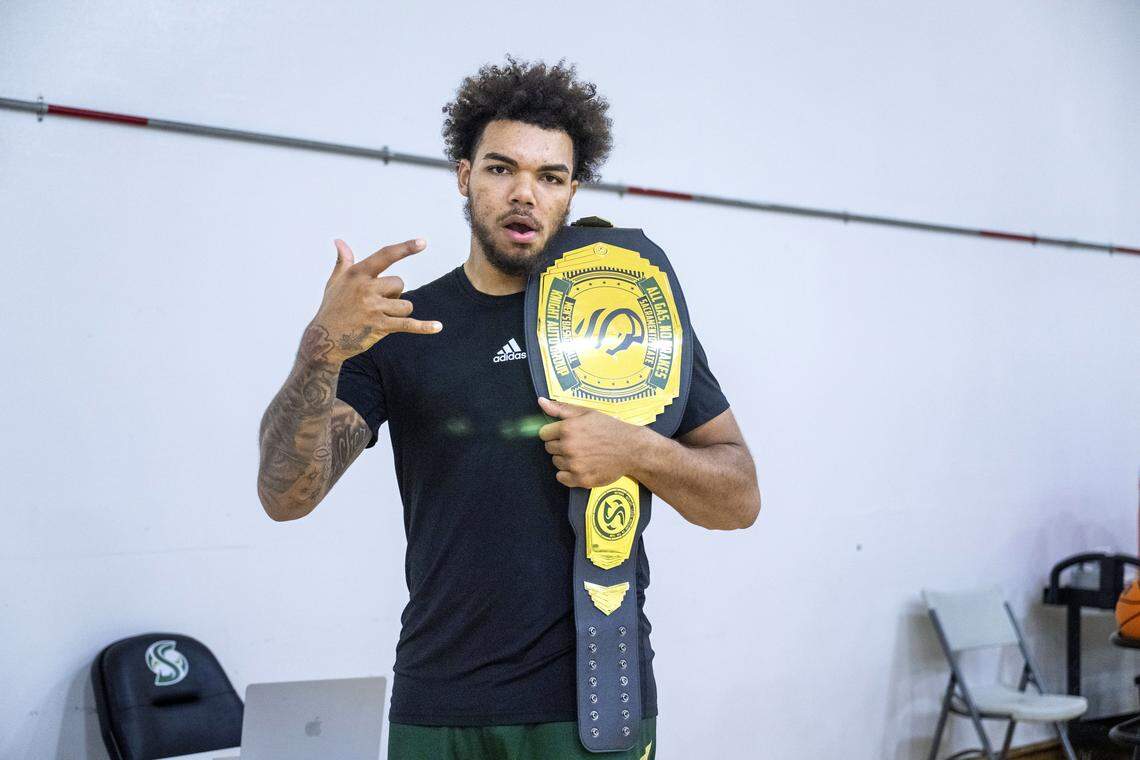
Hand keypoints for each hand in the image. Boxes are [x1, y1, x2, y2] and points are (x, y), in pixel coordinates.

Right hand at [304, 238, 441, 364]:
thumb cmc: (332, 308)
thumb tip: (339, 242)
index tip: (423, 242)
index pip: (385, 256)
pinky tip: (438, 327)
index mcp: (357, 274)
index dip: (405, 248)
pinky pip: (408, 324)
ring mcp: (373, 308)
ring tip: (380, 317)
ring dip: (399, 312)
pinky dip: (424, 327)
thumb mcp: (335, 282)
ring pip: (406, 305)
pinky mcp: (379, 326)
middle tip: (376, 305)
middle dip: (394, 295)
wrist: (324, 339)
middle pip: (400, 284)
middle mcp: (366, 288)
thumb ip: (343, 261)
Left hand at [536, 396, 644, 487]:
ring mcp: (574, 465)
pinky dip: (568, 474)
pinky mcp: (580, 479)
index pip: (543, 434)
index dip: (554, 432)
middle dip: (559, 445)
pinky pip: (562, 478)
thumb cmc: (610, 428)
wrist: (631, 449)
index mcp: (568, 429)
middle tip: (577, 443)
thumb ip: (561, 408)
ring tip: (582, 453)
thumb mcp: (586, 412)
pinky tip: (581, 465)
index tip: (565, 433)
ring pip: (556, 462)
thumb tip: (541, 402)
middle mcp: (568, 447)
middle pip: (549, 448)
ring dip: (565, 459)